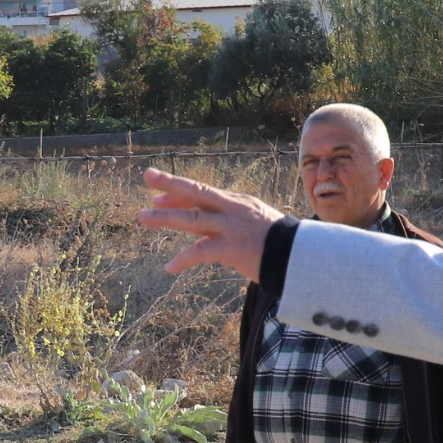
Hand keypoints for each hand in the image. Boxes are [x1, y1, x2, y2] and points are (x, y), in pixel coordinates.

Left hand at [136, 168, 284, 279]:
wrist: (300, 257)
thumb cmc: (277, 243)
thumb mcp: (253, 223)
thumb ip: (226, 224)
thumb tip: (200, 232)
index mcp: (237, 202)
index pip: (203, 192)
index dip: (179, 191)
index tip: (157, 192)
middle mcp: (232, 210)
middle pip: (196, 192)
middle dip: (170, 184)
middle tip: (146, 176)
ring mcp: (231, 228)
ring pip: (192, 218)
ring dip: (165, 217)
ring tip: (142, 217)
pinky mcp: (231, 248)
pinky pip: (200, 252)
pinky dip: (182, 260)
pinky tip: (169, 267)